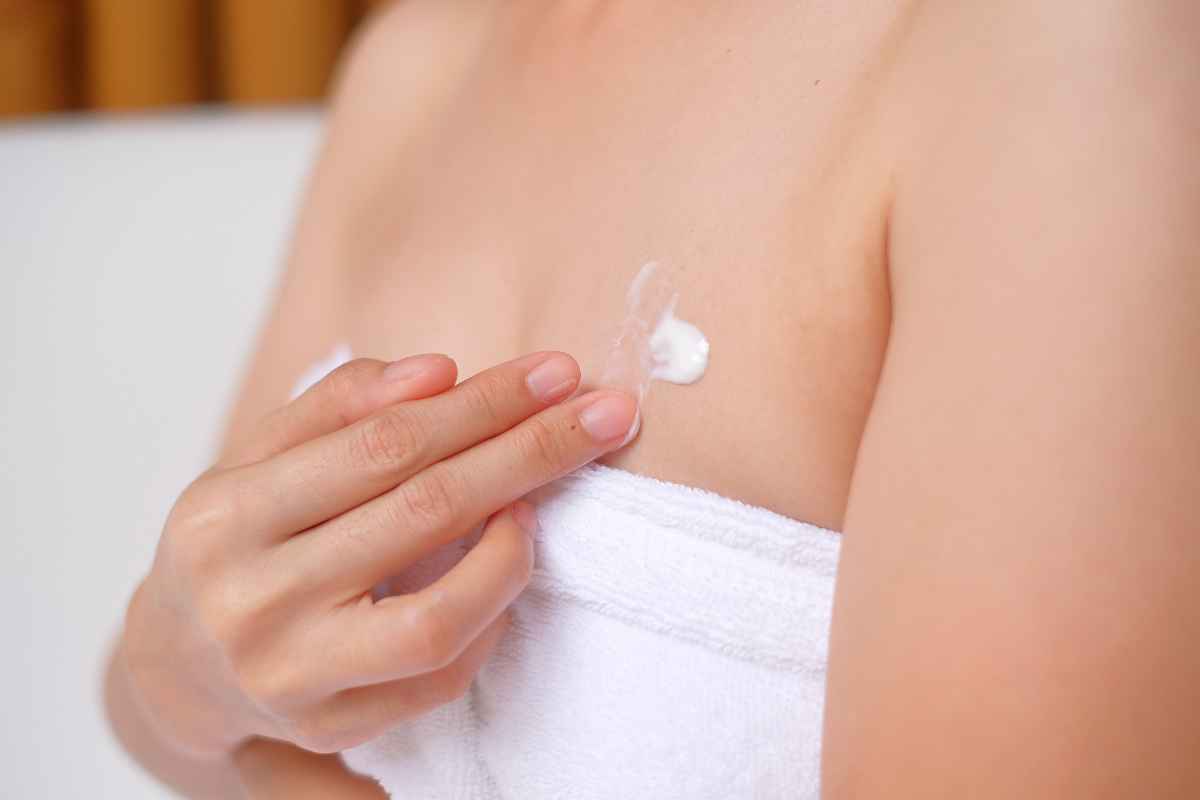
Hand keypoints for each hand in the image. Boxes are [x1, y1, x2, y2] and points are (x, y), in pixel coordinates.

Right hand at [121, 351, 636, 756]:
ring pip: (437, 614)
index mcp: (227, 514)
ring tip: (547, 496)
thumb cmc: (239, 538)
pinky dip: (490, 614)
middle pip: (423, 513)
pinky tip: (507, 562)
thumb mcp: (259, 456)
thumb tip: (438, 372)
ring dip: (515, 547)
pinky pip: (440, 675)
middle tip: (605, 414)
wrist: (178, 660)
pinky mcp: (331, 726)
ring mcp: (293, 674)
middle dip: (529, 453)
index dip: (482, 406)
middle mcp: (252, 599)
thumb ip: (339, 405)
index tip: (555, 374)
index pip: (383, 445)